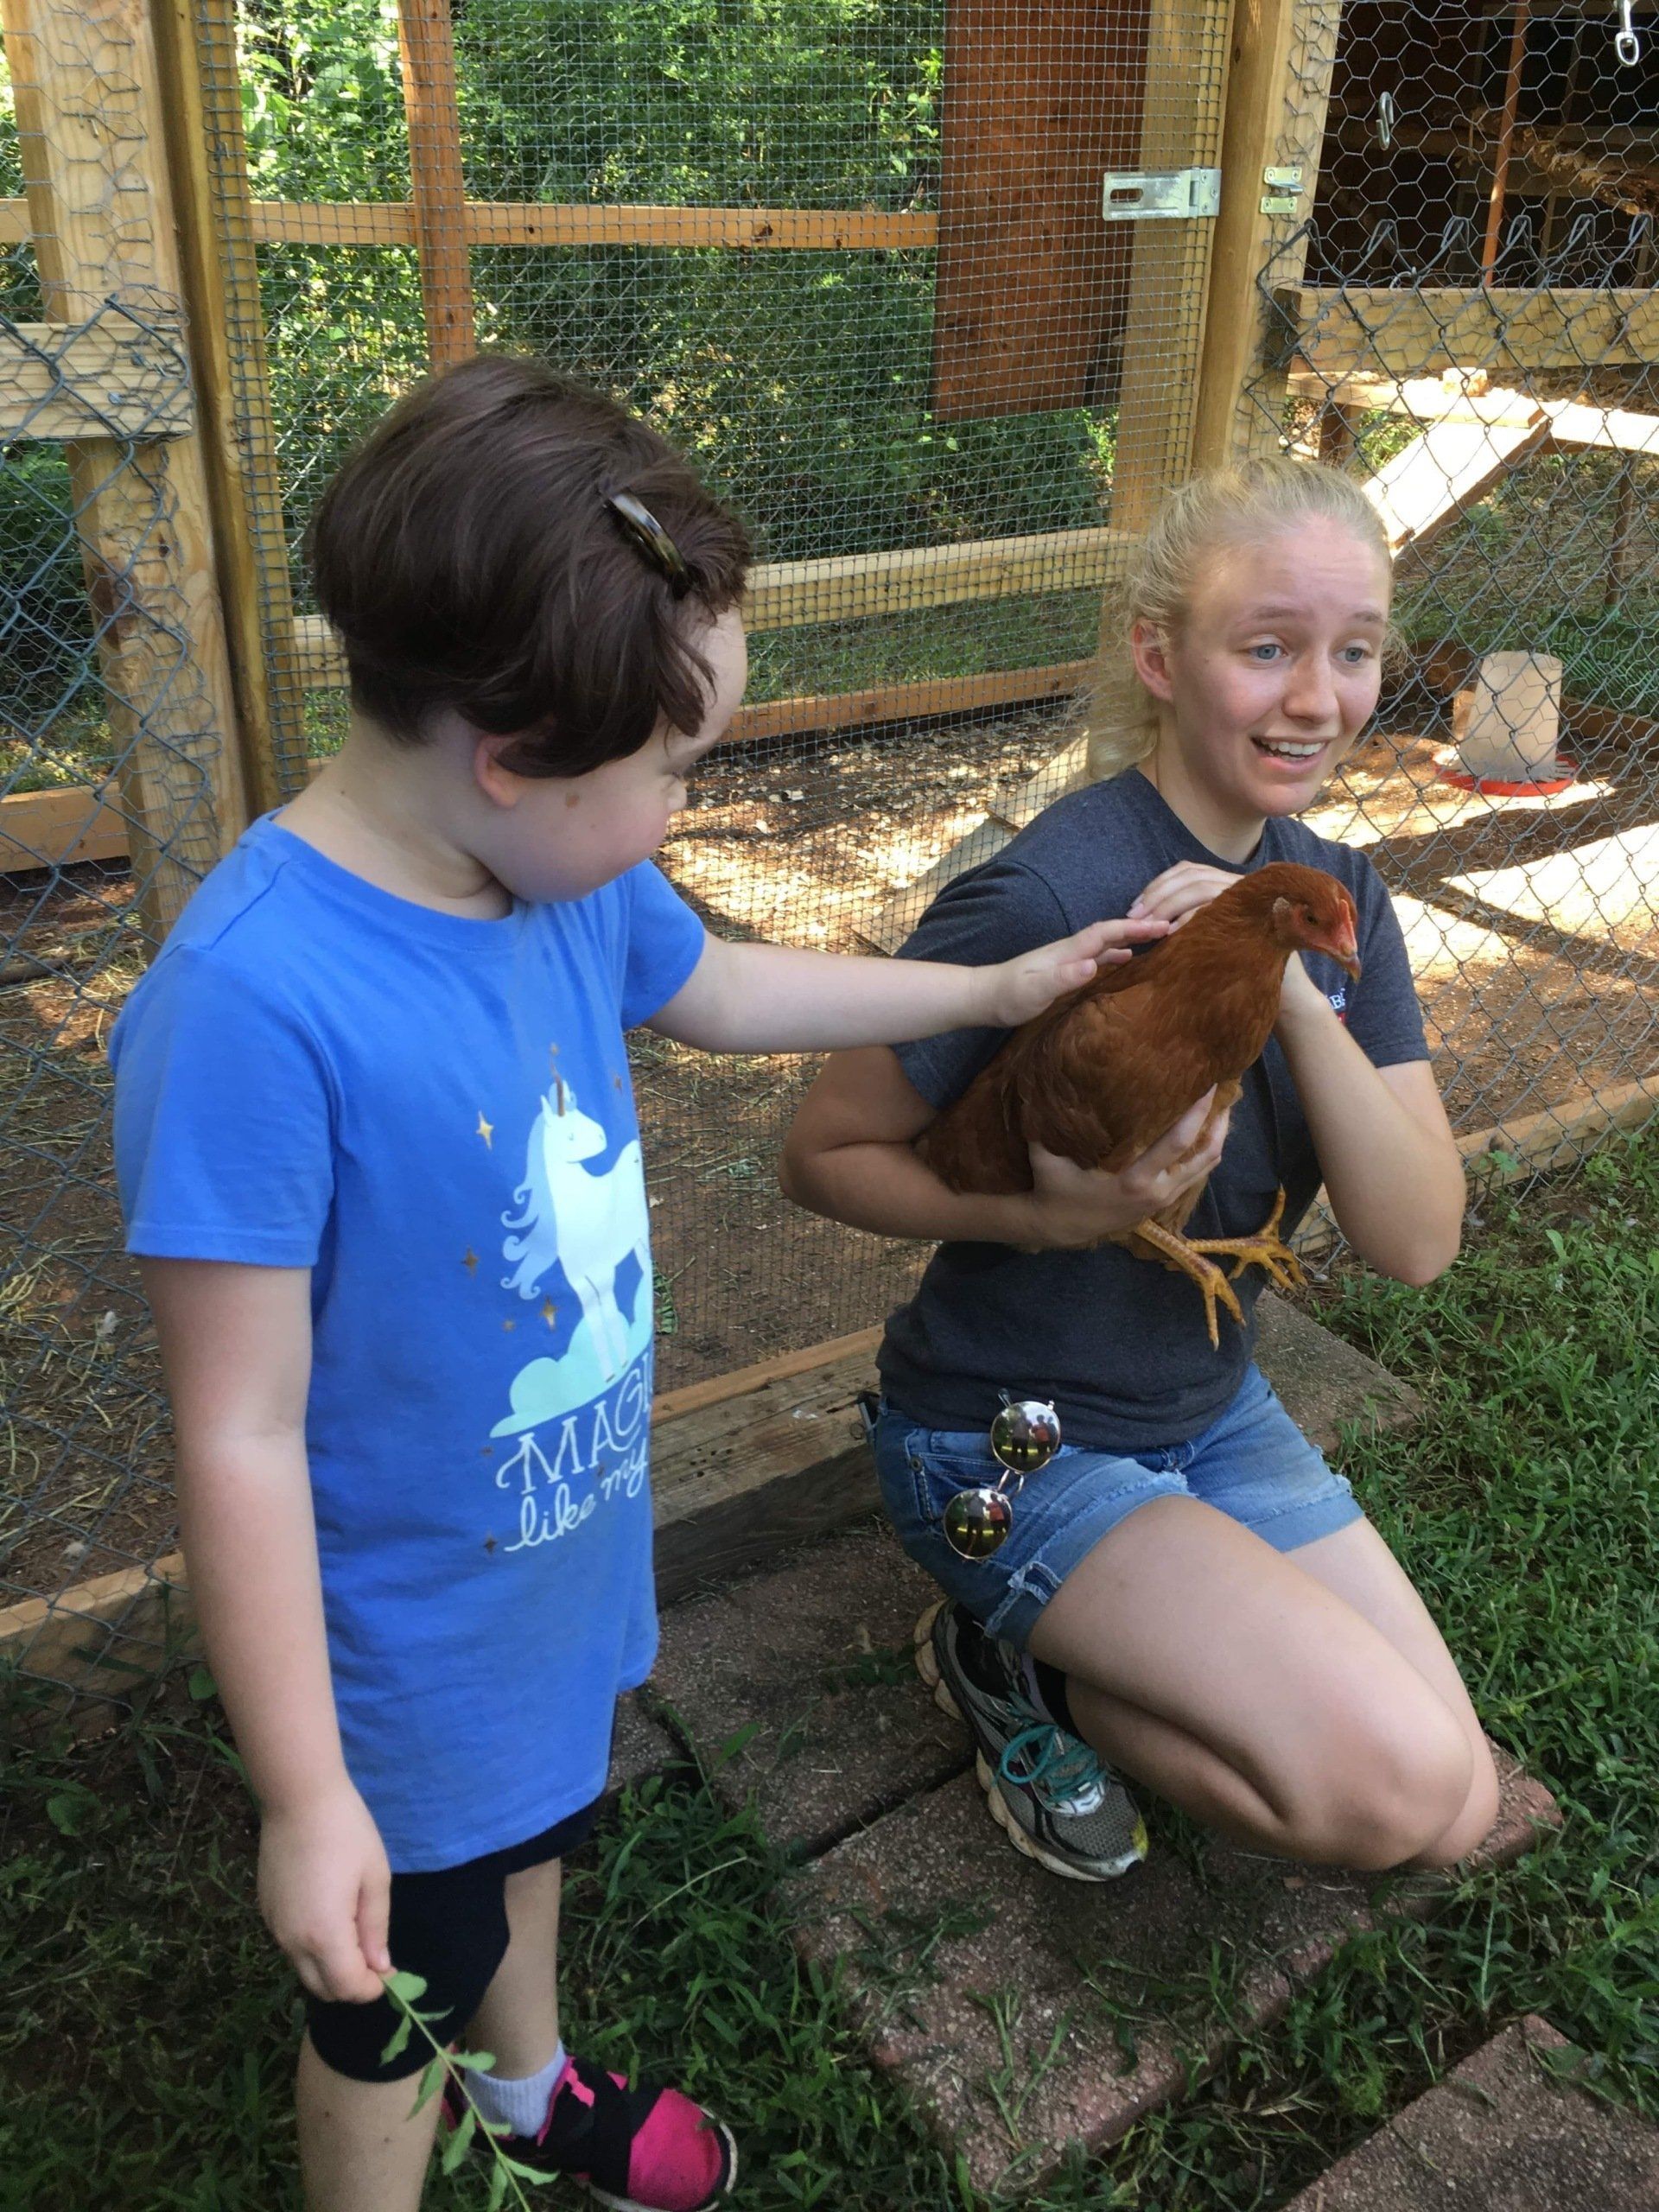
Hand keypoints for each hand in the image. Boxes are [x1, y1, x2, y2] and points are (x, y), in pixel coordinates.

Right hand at [258, 1777, 392, 2003]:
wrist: (298, 1798)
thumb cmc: (346, 1832)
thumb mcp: (374, 1878)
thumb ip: (376, 1928)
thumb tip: (380, 1967)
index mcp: (324, 1935)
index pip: (347, 1988)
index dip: (372, 1988)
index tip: (392, 1973)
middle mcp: (292, 1941)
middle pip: (322, 1988)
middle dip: (351, 1984)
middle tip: (374, 1958)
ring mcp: (274, 1927)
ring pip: (304, 1969)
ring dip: (330, 1966)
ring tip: (354, 1933)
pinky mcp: (265, 1911)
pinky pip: (290, 1946)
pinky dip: (312, 1947)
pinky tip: (329, 1914)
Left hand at [977, 916, 1169, 1028]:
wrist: (984, 996)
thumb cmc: (1008, 995)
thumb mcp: (1035, 990)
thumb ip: (1063, 977)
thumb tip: (1093, 965)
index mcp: (1068, 951)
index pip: (1106, 933)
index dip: (1134, 928)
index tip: (1162, 925)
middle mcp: (1070, 950)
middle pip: (1109, 933)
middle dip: (1138, 929)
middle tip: (1170, 927)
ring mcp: (1066, 959)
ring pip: (1105, 944)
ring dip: (1129, 940)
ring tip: (1156, 941)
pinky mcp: (1063, 971)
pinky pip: (1097, 957)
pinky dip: (1115, 954)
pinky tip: (1124, 960)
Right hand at [1016, 1089, 1232, 1248]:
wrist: (1060, 1227)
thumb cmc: (1054, 1188)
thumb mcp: (1047, 1156)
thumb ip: (1054, 1124)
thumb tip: (1053, 1086)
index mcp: (1134, 1179)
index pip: (1178, 1142)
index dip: (1197, 1113)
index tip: (1208, 1085)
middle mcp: (1157, 1190)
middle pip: (1205, 1155)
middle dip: (1218, 1122)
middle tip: (1226, 1090)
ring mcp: (1164, 1198)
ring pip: (1206, 1167)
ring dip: (1216, 1137)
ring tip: (1221, 1107)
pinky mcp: (1164, 1201)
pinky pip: (1196, 1173)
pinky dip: (1205, 1151)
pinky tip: (1204, 1130)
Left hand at [1132, 866, 1333, 1029]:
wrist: (1285, 997)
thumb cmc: (1237, 971)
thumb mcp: (1207, 942)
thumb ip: (1185, 923)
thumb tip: (1144, 920)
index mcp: (1227, 885)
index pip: (1188, 870)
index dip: (1158, 885)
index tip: (1134, 908)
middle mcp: (1241, 884)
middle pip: (1192, 875)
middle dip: (1158, 896)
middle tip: (1134, 919)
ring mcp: (1253, 898)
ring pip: (1203, 886)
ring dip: (1170, 905)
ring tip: (1149, 927)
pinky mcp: (1262, 915)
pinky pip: (1220, 907)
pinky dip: (1192, 917)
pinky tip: (1173, 934)